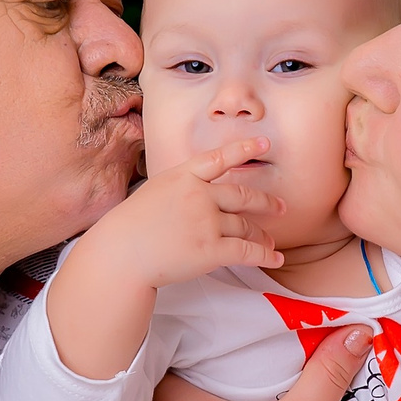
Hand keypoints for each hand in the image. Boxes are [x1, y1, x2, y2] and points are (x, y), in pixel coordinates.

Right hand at [75, 140, 285, 293]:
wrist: (121, 253)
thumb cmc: (133, 226)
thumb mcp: (156, 190)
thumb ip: (183, 186)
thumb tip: (206, 189)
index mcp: (183, 176)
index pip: (219, 158)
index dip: (244, 149)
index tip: (264, 144)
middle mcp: (198, 195)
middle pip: (242, 196)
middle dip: (265, 202)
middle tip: (280, 206)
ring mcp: (206, 222)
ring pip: (245, 226)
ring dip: (261, 235)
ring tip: (269, 240)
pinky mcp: (210, 249)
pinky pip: (247, 251)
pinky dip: (265, 254)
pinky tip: (274, 256)